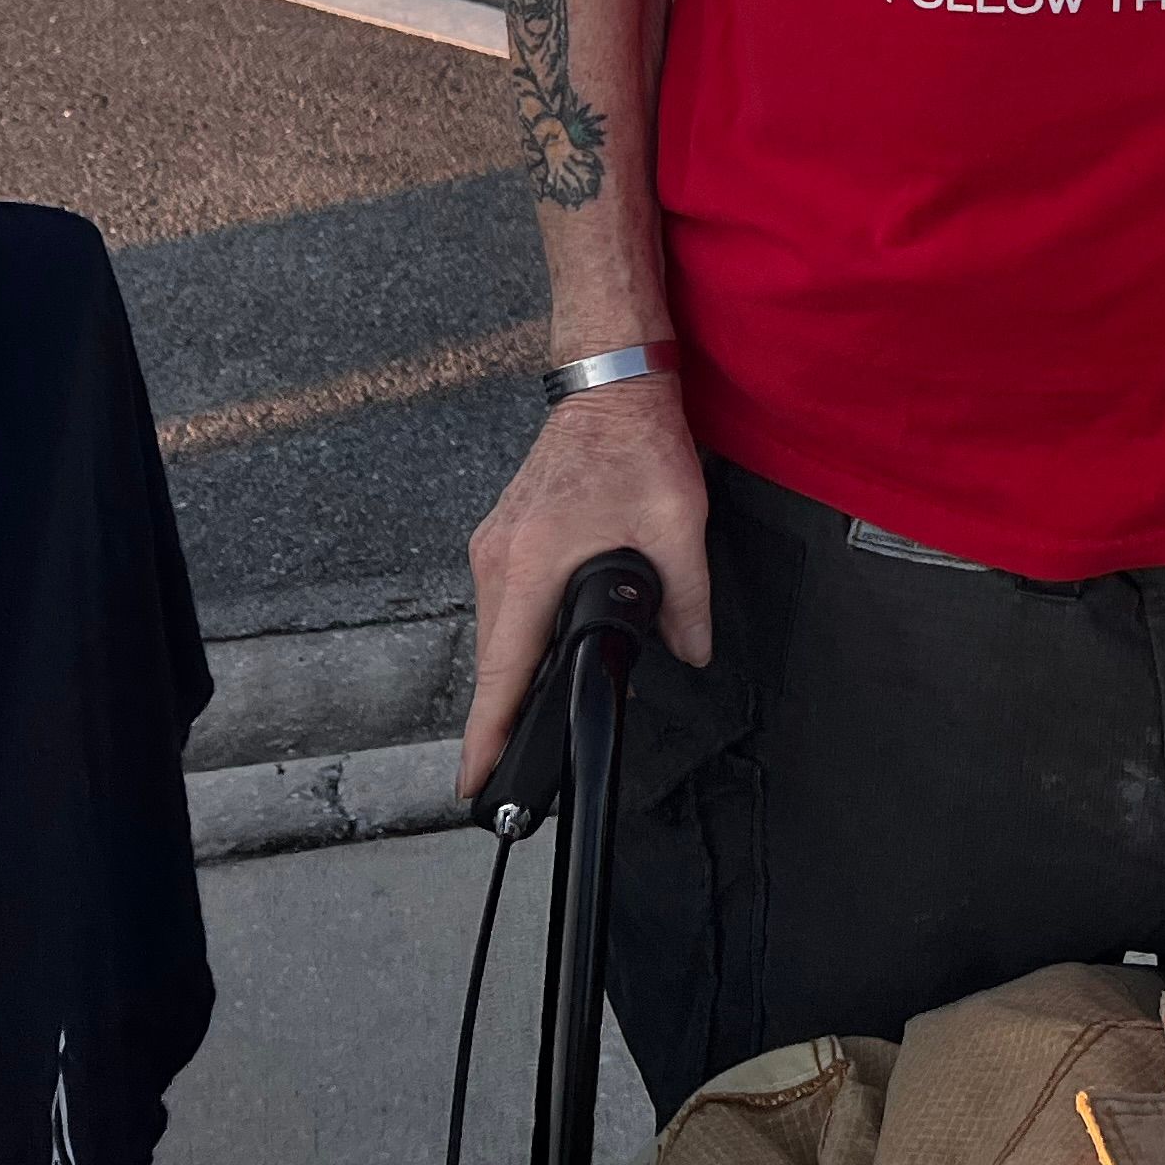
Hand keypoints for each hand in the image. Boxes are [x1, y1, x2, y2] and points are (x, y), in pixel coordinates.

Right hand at [460, 377, 713, 797]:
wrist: (612, 384)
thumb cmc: (637, 446)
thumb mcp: (679, 526)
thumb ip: (687, 600)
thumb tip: (693, 653)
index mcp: (533, 564)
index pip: (504, 670)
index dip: (488, 732)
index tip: (472, 780)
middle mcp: (499, 559)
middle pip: (493, 661)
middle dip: (498, 717)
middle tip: (508, 772)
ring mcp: (493, 546)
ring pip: (495, 634)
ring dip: (509, 676)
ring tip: (527, 724)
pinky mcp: (502, 537)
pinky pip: (502, 606)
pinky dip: (515, 639)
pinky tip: (540, 655)